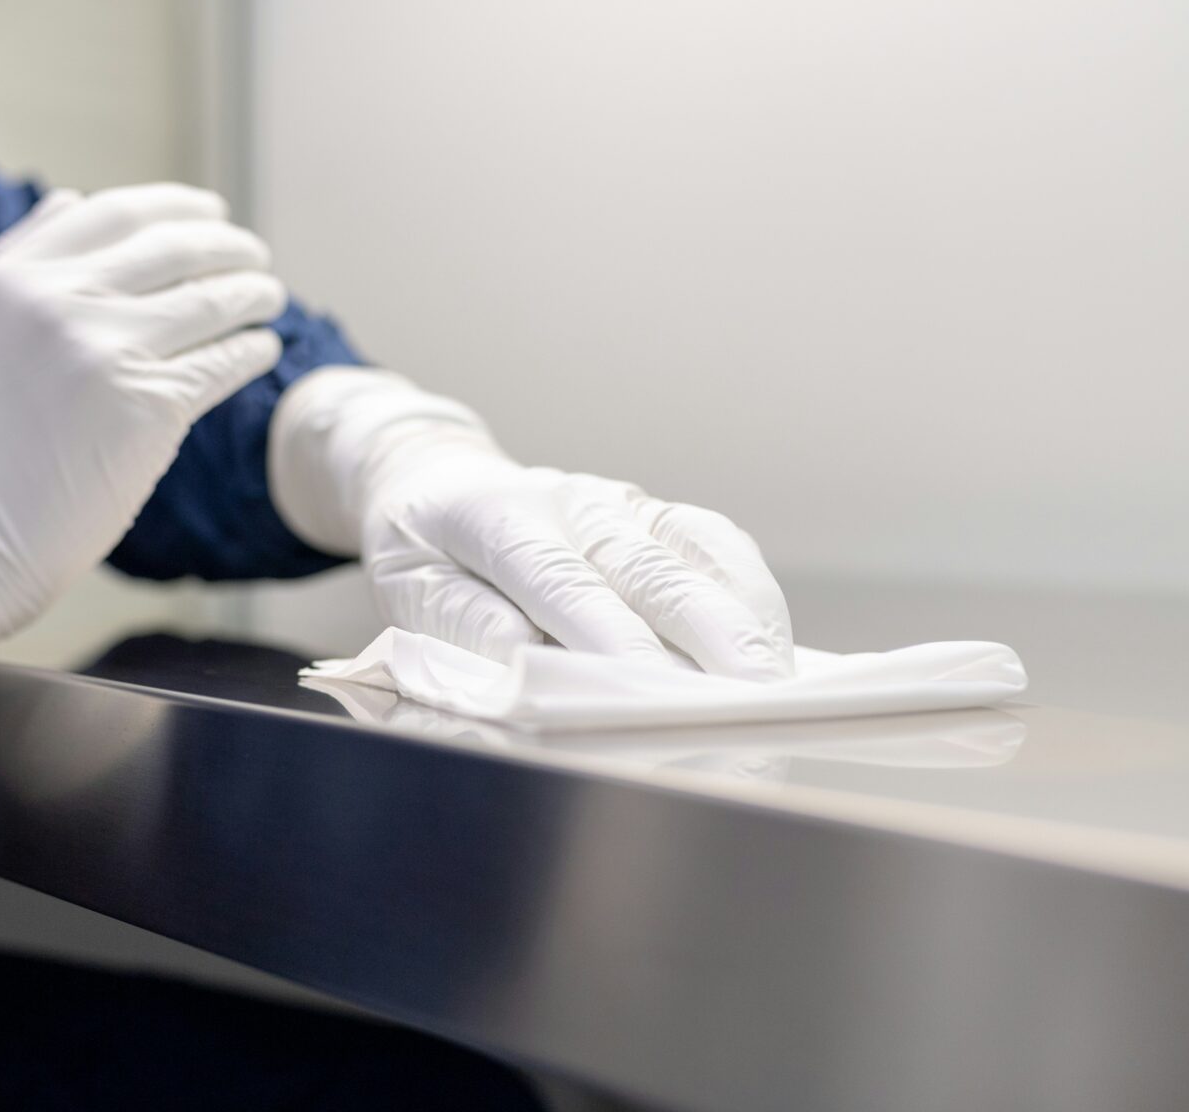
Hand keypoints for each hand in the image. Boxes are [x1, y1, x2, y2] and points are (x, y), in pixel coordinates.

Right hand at [0, 184, 285, 647]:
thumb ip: (16, 260)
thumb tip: (76, 199)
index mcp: (12, 277)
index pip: (115, 214)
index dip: (175, 207)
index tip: (209, 214)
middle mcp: (59, 302)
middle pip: (172, 249)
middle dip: (228, 246)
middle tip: (255, 255)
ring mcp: (107, 352)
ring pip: (208, 300)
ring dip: (253, 294)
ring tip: (269, 297)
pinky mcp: (149, 407)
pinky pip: (222, 361)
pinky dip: (252, 350)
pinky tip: (263, 349)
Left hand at [363, 459, 793, 676]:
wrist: (439, 480)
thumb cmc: (424, 553)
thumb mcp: (411, 591)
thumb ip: (465, 626)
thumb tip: (529, 663)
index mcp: (498, 518)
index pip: (564, 583)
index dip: (613, 639)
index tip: (657, 695)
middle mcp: (572, 502)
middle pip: (651, 571)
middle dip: (708, 643)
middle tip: (749, 708)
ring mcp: (622, 502)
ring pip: (698, 557)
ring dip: (744, 625)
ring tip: (777, 693)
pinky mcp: (657, 514)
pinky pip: (718, 547)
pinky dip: (752, 597)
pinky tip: (774, 648)